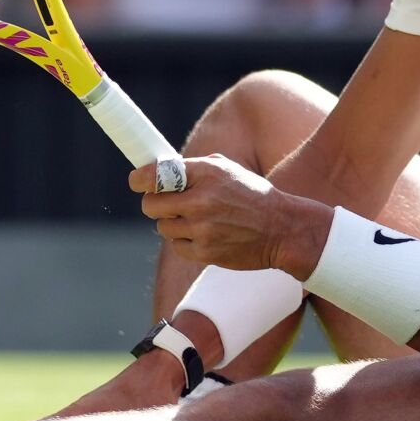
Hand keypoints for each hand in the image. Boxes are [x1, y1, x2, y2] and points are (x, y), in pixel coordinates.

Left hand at [129, 154, 330, 276]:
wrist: (282, 229)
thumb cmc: (251, 195)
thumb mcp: (227, 170)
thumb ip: (193, 168)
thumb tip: (157, 170)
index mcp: (207, 174)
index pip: (157, 175)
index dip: (140, 179)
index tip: (136, 181)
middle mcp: (202, 200)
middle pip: (151, 204)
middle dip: (155, 203)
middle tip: (166, 203)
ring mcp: (202, 229)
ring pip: (162, 227)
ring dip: (172, 223)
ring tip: (195, 219)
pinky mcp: (205, 252)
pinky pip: (176, 246)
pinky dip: (184, 241)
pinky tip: (204, 234)